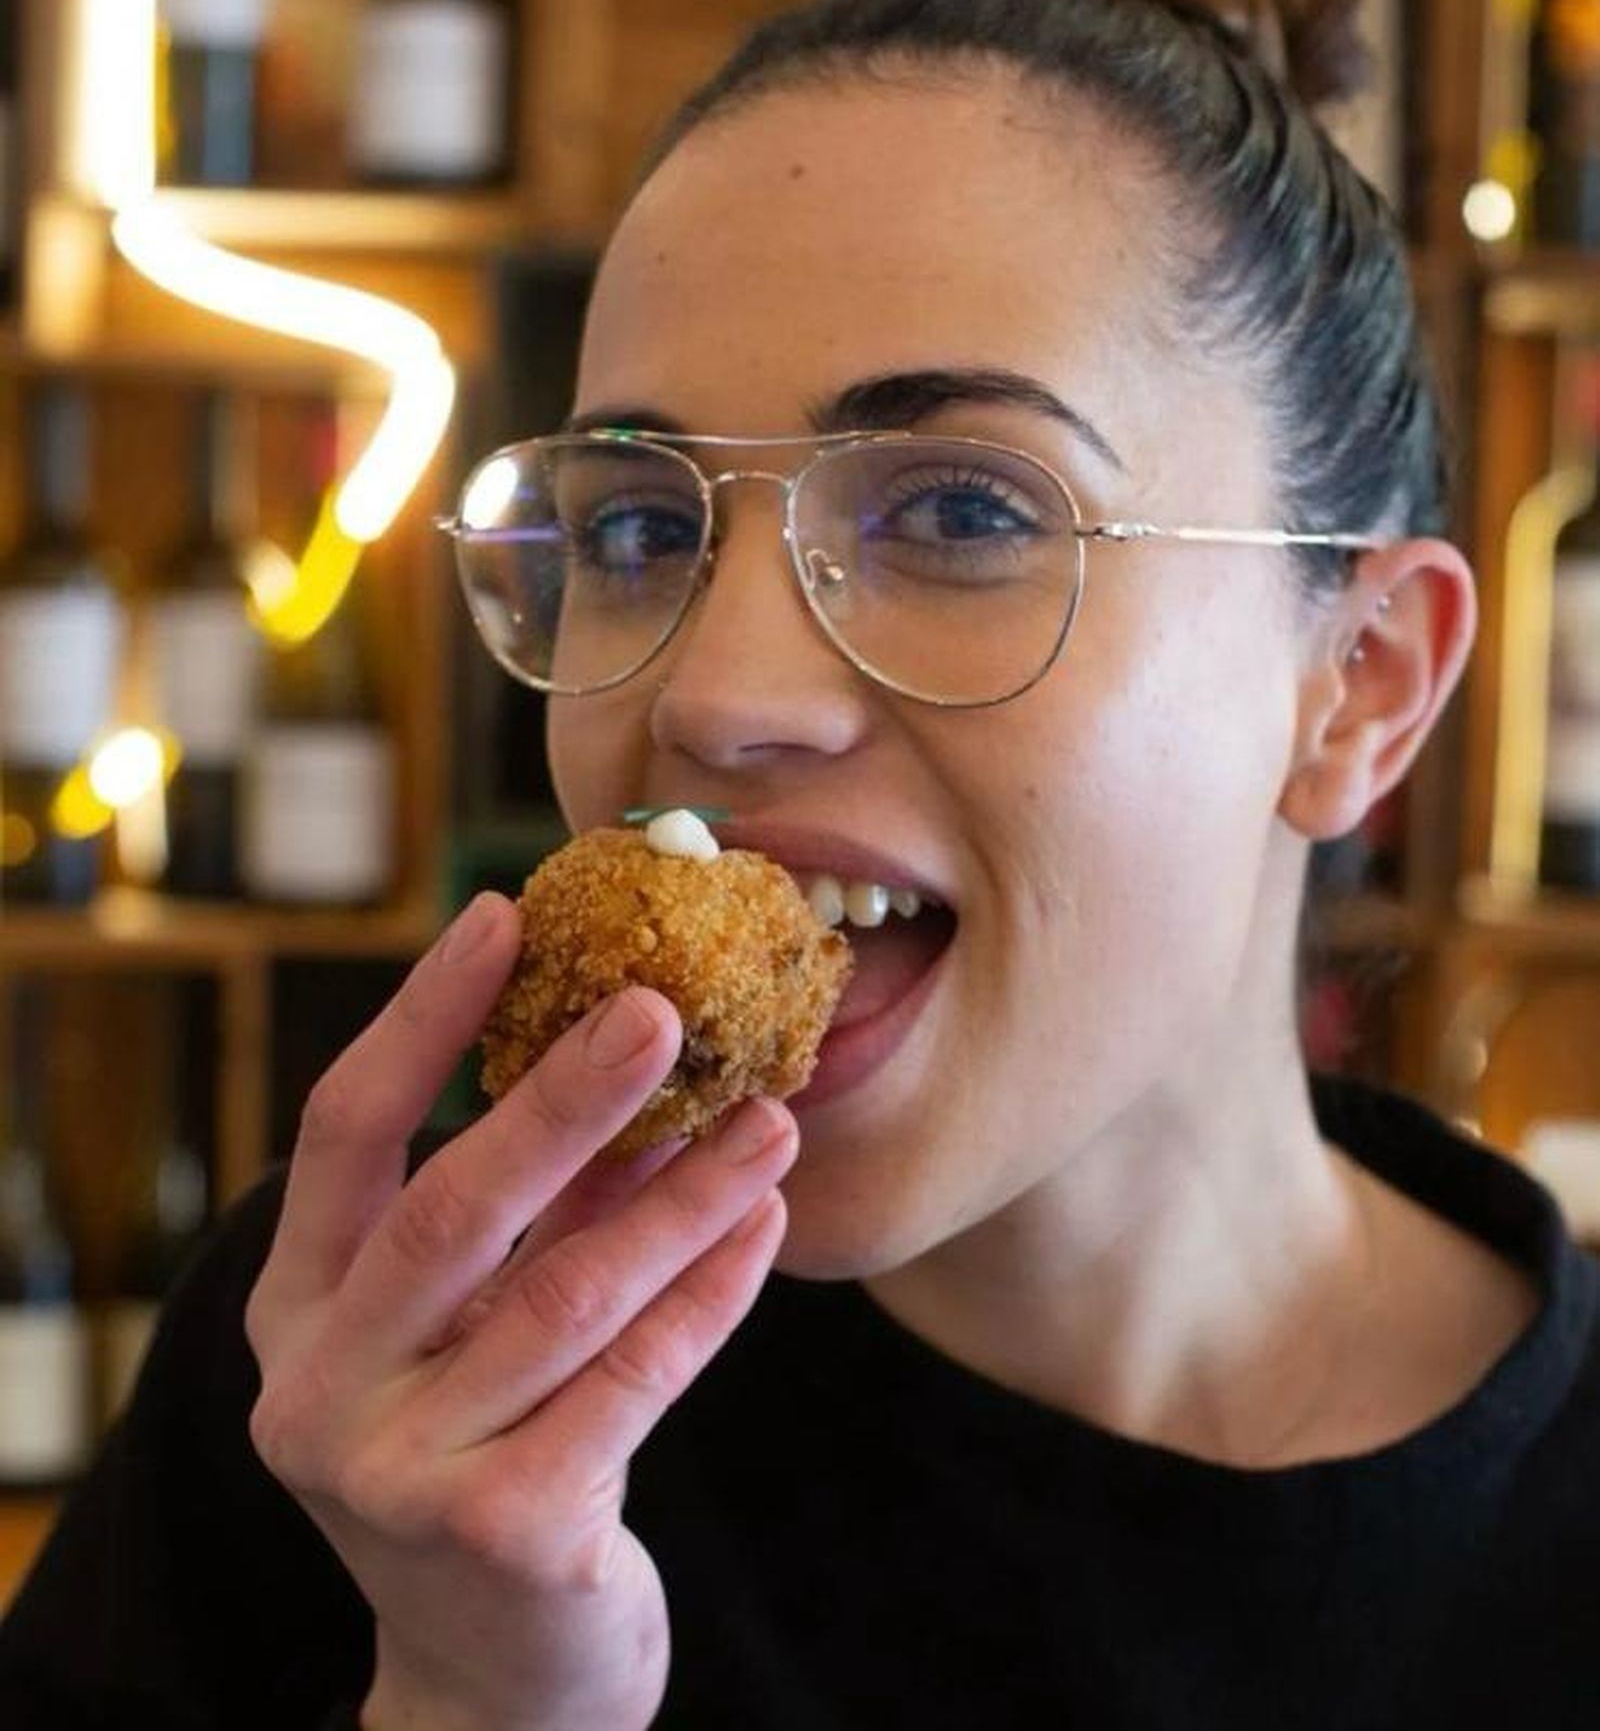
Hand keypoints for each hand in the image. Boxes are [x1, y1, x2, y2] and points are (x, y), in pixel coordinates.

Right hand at [244, 892, 797, 1730]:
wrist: (492, 1685)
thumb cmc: (483, 1453)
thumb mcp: (470, 1330)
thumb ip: (526, 1211)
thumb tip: (634, 1048)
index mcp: (295, 1311)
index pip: (343, 1133)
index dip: (421, 1019)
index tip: (503, 915)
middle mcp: (321, 1391)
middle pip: (450, 1209)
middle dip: (563, 1098)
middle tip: (661, 1007)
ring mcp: (402, 1473)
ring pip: (568, 1293)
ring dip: (683, 1195)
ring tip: (771, 1121)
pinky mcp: (506, 1532)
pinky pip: (638, 1378)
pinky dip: (712, 1290)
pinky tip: (766, 1222)